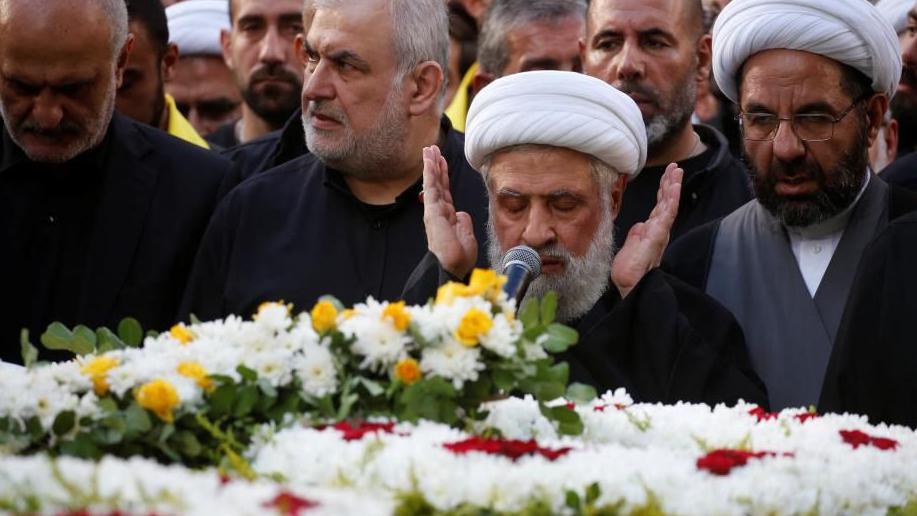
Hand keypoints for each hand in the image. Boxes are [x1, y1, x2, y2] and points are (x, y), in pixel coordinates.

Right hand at [421, 145, 477, 278]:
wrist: (454, 267)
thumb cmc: (459, 258)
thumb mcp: (466, 235)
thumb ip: (463, 222)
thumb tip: (461, 213)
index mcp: (447, 217)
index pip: (445, 192)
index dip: (443, 176)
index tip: (442, 162)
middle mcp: (438, 212)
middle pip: (437, 184)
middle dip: (435, 166)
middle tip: (432, 150)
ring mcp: (434, 211)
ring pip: (432, 183)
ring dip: (431, 165)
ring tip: (429, 150)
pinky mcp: (432, 211)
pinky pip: (431, 188)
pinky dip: (430, 173)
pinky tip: (429, 161)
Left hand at [612, 163, 682, 297]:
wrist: (628, 283)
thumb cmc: (629, 269)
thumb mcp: (630, 246)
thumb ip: (636, 235)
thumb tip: (640, 225)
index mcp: (652, 231)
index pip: (659, 206)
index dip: (664, 190)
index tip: (667, 175)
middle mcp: (659, 230)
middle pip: (666, 202)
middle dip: (670, 183)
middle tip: (674, 167)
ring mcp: (660, 232)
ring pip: (669, 204)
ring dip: (673, 187)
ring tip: (676, 171)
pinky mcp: (658, 235)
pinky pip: (667, 214)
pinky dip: (671, 199)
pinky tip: (674, 186)